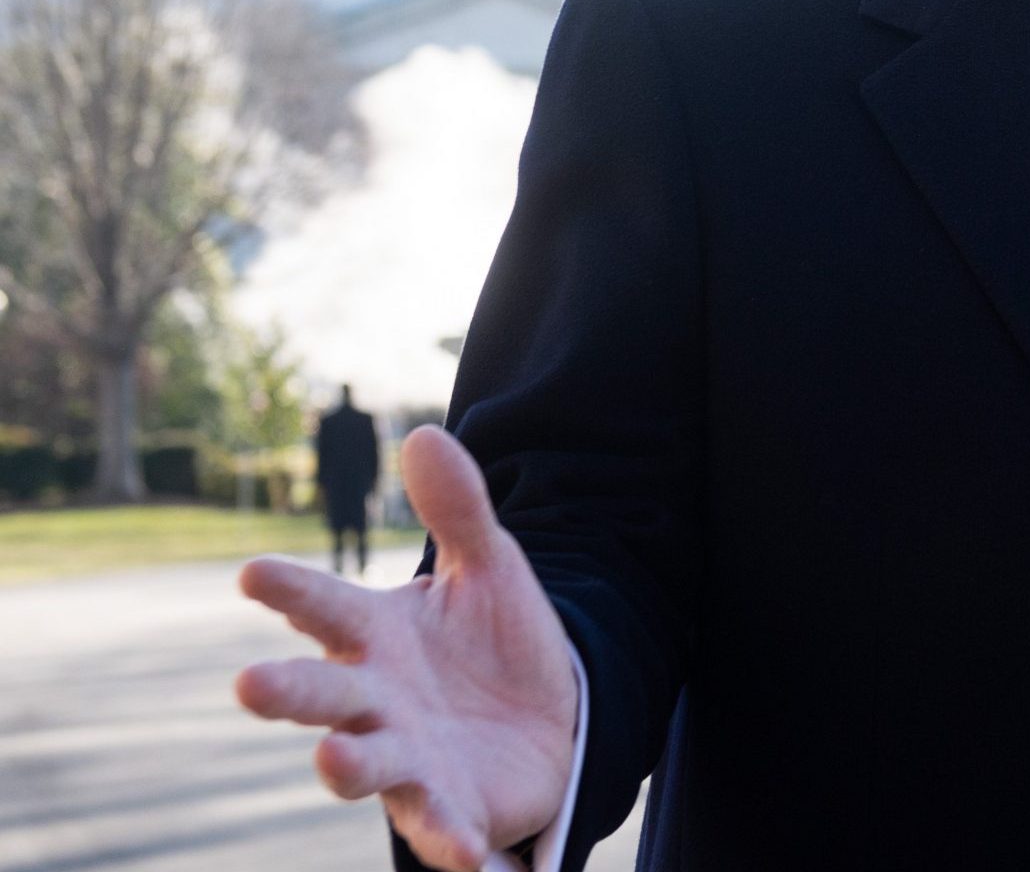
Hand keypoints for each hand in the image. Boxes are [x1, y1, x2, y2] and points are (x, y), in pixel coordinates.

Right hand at [236, 426, 578, 870]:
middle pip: (323, 695)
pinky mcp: (450, 807)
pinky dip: (452, 845)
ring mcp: (405, 758)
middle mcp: (374, 701)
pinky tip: (473, 857)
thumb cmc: (494, 643)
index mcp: (375, 637)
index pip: (323, 608)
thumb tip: (427, 433)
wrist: (547, 716)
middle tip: (250, 685)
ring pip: (365, 766)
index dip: (289, 593)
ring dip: (345, 766)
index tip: (252, 572)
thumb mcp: (490, 568)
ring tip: (332, 759)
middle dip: (289, 693)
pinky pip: (444, 831)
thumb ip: (458, 509)